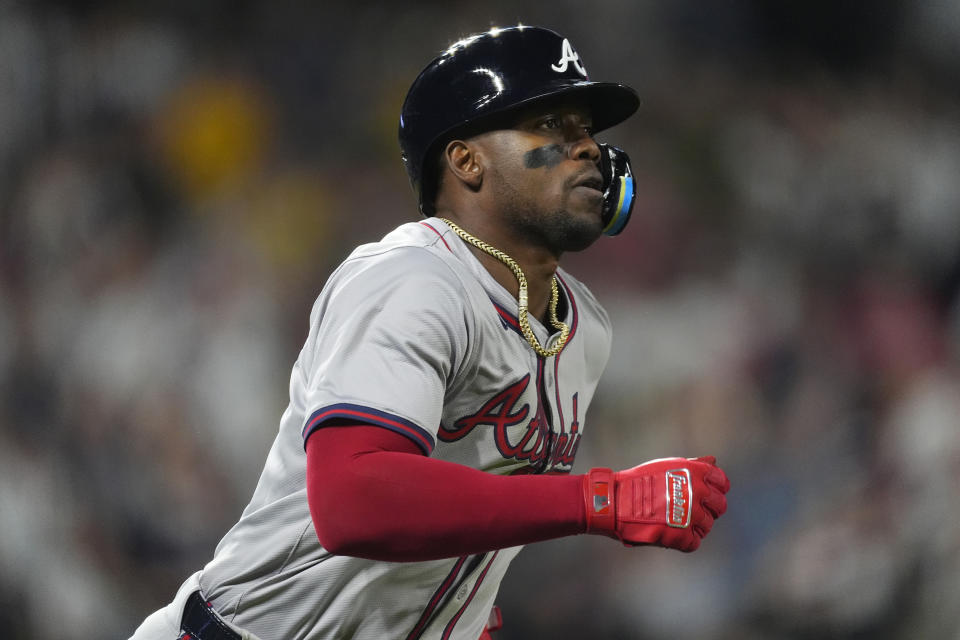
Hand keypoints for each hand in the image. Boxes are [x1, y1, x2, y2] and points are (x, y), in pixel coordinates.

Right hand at [583, 456, 729, 551]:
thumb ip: (694, 464)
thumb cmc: (638, 481)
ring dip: (695, 524)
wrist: (617, 501)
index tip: (706, 494)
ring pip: (707, 525)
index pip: (722, 483)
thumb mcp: (668, 465)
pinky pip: (694, 542)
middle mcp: (698, 493)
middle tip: (689, 509)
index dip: (715, 489)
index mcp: (696, 473)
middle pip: (719, 506)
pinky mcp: (682, 535)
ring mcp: (692, 515)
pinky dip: (684, 540)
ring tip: (676, 521)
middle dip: (708, 508)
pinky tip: (671, 531)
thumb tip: (712, 460)